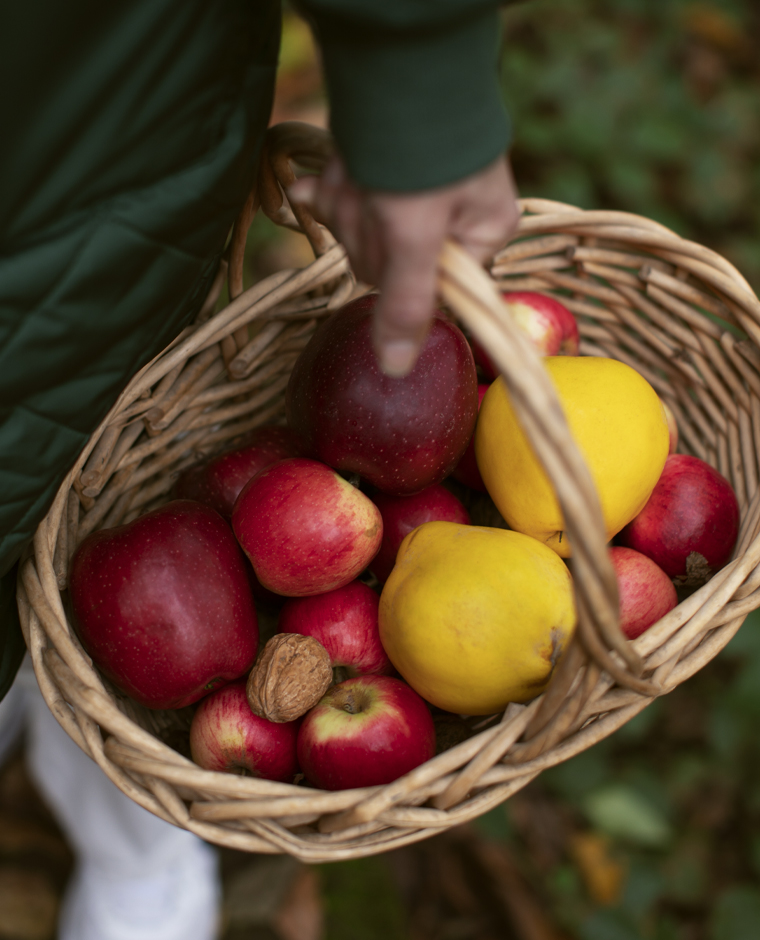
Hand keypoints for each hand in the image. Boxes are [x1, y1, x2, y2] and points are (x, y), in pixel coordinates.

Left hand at [288, 154, 520, 375]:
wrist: (393, 57)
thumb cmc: (417, 148)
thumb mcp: (414, 233)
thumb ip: (407, 304)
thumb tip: (398, 370)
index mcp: (482, 236)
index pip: (433, 294)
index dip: (398, 274)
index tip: (391, 240)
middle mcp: (455, 221)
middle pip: (390, 265)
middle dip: (367, 230)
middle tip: (373, 195)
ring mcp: (419, 199)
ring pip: (365, 234)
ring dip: (349, 203)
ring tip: (359, 169)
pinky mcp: (387, 178)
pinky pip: (354, 204)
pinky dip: (336, 188)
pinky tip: (333, 171)